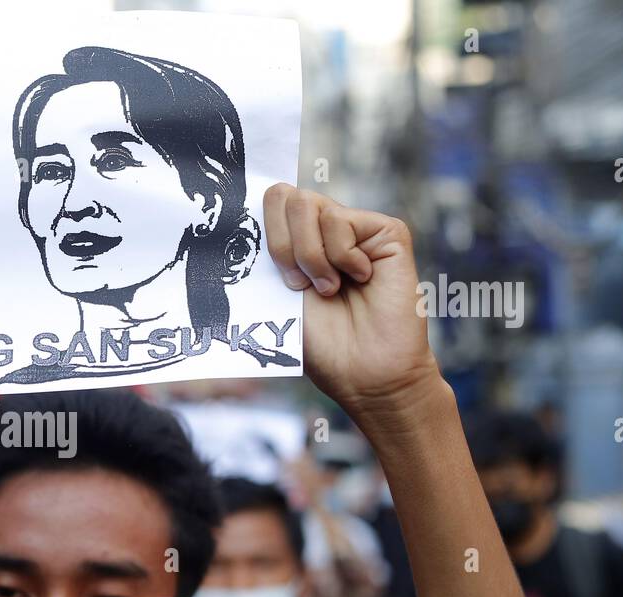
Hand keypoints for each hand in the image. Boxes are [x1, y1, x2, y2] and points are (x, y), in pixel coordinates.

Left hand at [263, 185, 440, 416]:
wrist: (363, 373)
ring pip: (309, 206)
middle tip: (298, 284)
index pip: (268, 201)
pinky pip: (341, 221)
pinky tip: (360, 280)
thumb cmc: (320, 344)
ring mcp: (357, 228)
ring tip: (329, 289)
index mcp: (296, 242)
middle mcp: (326, 229)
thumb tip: (235, 217)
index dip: (258, 223)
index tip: (268, 268)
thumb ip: (261, 254)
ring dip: (311, 258)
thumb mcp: (275, 295)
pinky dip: (342, 258)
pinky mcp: (387, 232)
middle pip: (284, 196)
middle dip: (282, 246)